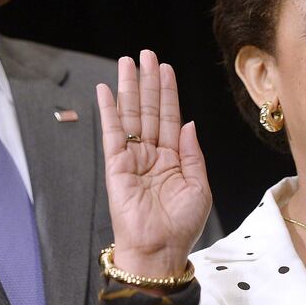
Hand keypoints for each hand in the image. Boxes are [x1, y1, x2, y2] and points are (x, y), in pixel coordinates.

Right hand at [96, 49, 212, 278]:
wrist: (160, 250)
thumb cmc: (181, 226)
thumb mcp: (199, 186)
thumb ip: (192, 153)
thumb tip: (187, 123)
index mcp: (173, 158)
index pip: (169, 117)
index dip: (168, 92)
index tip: (166, 68)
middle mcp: (152, 154)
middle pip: (148, 109)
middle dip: (148, 81)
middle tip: (146, 54)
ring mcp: (133, 158)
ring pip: (131, 115)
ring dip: (129, 88)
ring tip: (128, 62)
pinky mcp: (116, 166)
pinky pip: (112, 133)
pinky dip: (109, 111)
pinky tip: (107, 91)